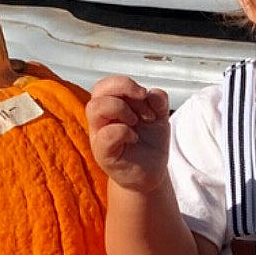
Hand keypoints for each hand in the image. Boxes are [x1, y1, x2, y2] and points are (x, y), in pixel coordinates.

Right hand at [86, 76, 171, 193]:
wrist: (151, 171)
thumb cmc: (150, 142)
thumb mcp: (159, 116)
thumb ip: (158, 101)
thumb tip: (151, 94)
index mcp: (112, 104)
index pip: (107, 83)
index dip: (127, 84)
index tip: (145, 97)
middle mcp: (102, 117)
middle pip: (99, 89)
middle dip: (125, 90)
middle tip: (143, 108)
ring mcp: (99, 134)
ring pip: (95, 107)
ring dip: (121, 109)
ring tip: (135, 122)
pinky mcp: (103, 153)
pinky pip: (106, 134)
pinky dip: (124, 132)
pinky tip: (134, 138)